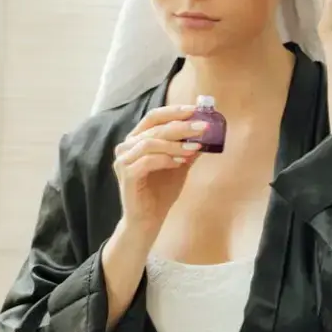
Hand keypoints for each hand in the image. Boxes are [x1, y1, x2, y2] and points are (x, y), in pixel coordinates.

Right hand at [113, 105, 204, 240]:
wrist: (148, 221)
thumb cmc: (161, 192)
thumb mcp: (180, 165)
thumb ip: (188, 148)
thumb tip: (208, 132)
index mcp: (136, 139)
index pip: (154, 116)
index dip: (174, 111)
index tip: (196, 110)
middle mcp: (126, 146)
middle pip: (155, 128)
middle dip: (182, 126)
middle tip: (203, 127)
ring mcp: (123, 160)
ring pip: (151, 142)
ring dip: (175, 144)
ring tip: (194, 148)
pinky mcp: (126, 174)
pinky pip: (147, 161)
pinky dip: (166, 159)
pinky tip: (180, 163)